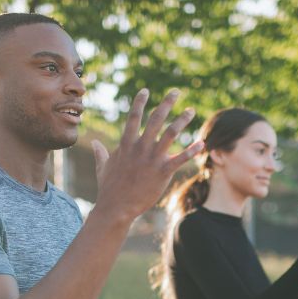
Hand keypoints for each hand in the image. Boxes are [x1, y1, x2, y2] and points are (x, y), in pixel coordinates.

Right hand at [90, 88, 202, 221]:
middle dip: (166, 103)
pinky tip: (202, 143)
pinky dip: (192, 150)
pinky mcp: (162, 172)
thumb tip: (95, 143)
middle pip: (155, 119)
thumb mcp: (102, 167)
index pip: (133, 117)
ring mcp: (152, 159)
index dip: (139, 102)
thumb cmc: (109, 188)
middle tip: (176, 92)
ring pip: (170, 133)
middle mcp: (140, 147)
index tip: (146, 90)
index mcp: (126, 144)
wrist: (116, 207)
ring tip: (191, 111)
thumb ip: (101, 153)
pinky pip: (180, 158)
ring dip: (182, 120)